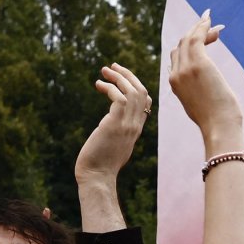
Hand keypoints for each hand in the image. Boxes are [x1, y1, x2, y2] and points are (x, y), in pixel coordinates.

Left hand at [77, 64, 152, 181]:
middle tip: (112, 66)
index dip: (136, 85)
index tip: (122, 78)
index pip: (146, 101)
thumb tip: (110, 125)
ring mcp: (127, 124)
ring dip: (118, 77)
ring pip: (132, 91)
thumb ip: (117, 132)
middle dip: (128, 75)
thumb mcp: (114, 145)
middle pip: (141, 91)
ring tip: (104, 71)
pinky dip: (109, 87)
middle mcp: (135, 125)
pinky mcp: (115, 124)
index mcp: (136, 129)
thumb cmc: (100, 164)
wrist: (97, 177)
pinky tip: (98, 85)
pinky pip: (119, 97)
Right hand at [167, 11, 241, 148]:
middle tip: (212, 29)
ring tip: (213, 22)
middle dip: (195, 34)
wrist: (218, 127)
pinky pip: (197, 37)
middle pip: (180, 46)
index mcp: (175, 85)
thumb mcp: (201, 105)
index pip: (177, 57)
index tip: (206, 40)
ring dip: (200, 28)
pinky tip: (211, 21)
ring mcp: (185, 69)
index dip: (189, 46)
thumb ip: (197, 92)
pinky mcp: (198, 64)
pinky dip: (203, 26)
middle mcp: (175, 75)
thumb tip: (206, 87)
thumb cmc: (216, 121)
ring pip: (187, 39)